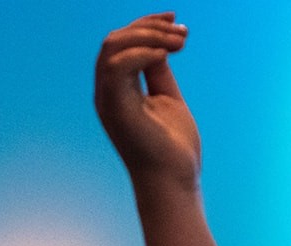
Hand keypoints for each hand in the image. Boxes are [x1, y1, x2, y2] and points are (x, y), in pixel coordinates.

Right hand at [94, 14, 199, 187]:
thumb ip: (158, 72)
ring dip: (149, 36)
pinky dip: (142, 52)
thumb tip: (160, 46)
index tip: (177, 22)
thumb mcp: (167, 97)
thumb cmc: (171, 146)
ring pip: (112, 47)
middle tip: (184, 35)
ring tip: (181, 43)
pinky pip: (118, 66)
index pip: (120, 45)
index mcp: (117, 90)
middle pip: (114, 41)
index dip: (146, 25)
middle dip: (150, 27)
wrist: (173, 178)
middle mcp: (107, 93)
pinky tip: (167, 55)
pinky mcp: (117, 109)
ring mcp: (109, 101)